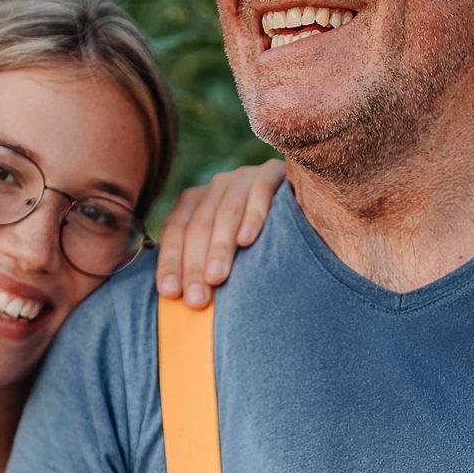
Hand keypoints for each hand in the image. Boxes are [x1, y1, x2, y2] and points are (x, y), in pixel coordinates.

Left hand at [155, 159, 283, 306]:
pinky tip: (246, 240)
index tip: (169, 293)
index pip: (176, 231)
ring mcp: (244, 178)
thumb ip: (203, 263)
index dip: (171, 261)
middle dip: (194, 265)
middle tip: (196, 299)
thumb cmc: (259, 241)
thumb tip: (177, 298)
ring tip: (216, 278)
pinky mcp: (272, 173)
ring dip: (219, 247)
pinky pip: (259, 194)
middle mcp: (216, 187)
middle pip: (198, 226)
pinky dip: (252, 218)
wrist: (303, 201)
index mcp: (196, 201)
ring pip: (226, 213)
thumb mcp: (225, 247)